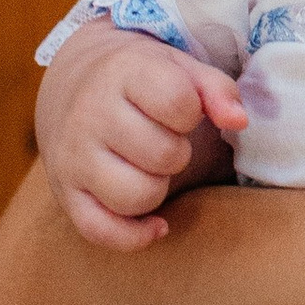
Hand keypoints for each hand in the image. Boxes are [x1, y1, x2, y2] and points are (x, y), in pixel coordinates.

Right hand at [37, 23, 247, 249]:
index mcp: (122, 73)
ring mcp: (72, 158)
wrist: (72, 88)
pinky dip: (135, 235)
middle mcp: (90, 115)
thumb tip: (239, 121)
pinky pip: (102, 231)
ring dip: (158, 188)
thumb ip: (216, 89)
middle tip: (164, 139)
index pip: (177, 102)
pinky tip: (155, 222)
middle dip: (178, 152)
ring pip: (136, 197)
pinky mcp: (65, 194)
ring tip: (150, 168)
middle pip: (163, 155)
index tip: (180, 110)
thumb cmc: (138, 81)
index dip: (192, 113)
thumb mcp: (178, 68)